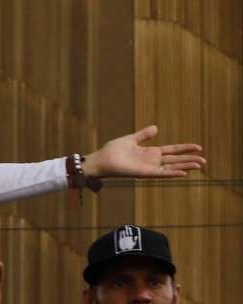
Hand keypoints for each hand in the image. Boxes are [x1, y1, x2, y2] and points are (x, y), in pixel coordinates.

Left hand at [82, 126, 204, 178]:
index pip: (172, 150)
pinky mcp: (143, 173)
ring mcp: (148, 167)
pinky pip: (161, 173)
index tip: (198, 147)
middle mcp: (151, 161)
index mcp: (150, 153)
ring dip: (185, 166)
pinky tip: (183, 173)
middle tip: (204, 161)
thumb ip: (144, 135)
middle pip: (175, 160)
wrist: (100, 160)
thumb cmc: (112, 151)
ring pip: (171, 167)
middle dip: (189, 160)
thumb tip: (156, 128)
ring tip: (199, 165)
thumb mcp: (131, 139)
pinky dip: (172, 173)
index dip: (184, 149)